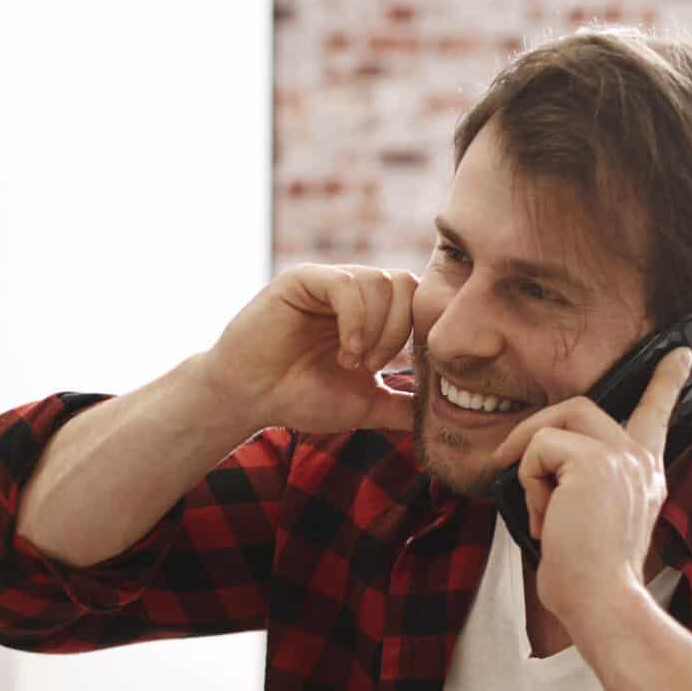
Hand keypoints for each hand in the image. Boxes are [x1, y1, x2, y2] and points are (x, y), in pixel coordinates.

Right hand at [194, 265, 421, 437]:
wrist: (250, 398)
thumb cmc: (300, 398)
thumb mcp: (365, 404)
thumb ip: (402, 405)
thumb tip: (442, 412)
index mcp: (372, 313)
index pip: (417, 300)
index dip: (418, 332)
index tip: (399, 370)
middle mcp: (354, 292)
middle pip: (406, 284)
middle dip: (398, 330)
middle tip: (373, 366)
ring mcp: (329, 282)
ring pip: (381, 282)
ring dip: (376, 329)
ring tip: (352, 361)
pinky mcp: (304, 278)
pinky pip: (347, 283)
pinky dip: (356, 320)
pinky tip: (345, 349)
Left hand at [491, 347, 691, 628]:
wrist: (601, 601)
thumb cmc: (586, 575)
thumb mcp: (588, 519)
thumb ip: (580, 484)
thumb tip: (539, 461)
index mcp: (645, 471)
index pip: (657, 413)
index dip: (666, 380)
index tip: (681, 352)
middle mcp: (639, 459)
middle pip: (578, 408)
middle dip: (535, 432)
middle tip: (504, 460)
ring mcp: (622, 456)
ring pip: (555, 425)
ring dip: (530, 465)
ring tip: (540, 510)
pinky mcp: (595, 462)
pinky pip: (539, 448)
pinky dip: (527, 482)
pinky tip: (543, 518)